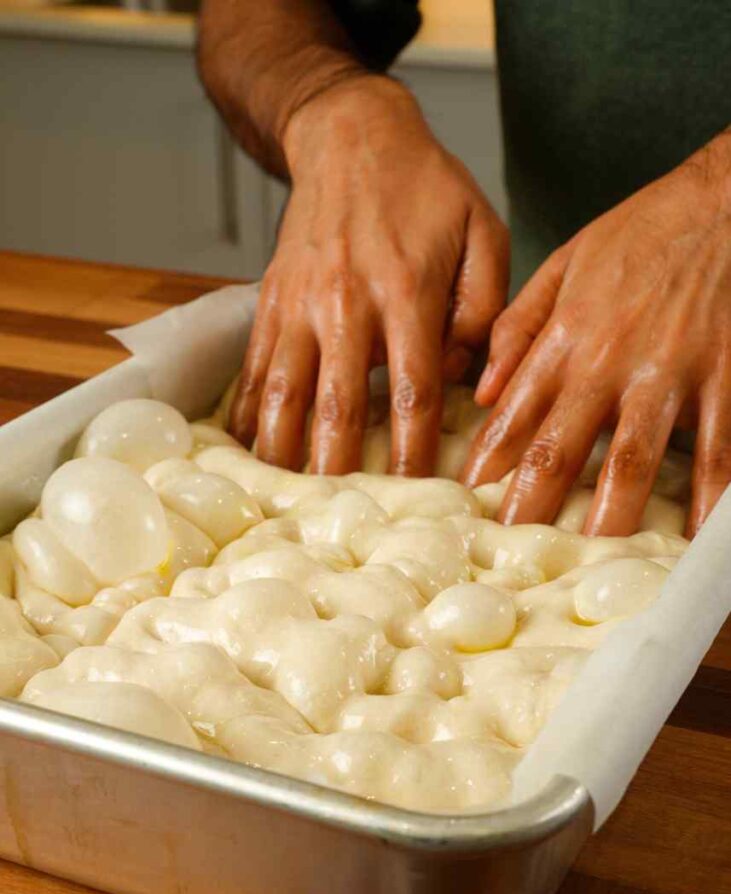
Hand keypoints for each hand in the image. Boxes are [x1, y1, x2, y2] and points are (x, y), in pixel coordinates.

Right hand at [228, 76, 507, 475]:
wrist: (350, 138)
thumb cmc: (426, 189)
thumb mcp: (483, 231)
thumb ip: (484, 308)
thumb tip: (465, 377)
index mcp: (406, 291)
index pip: (413, 390)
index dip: (417, 451)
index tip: (422, 497)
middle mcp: (346, 304)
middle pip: (338, 405)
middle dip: (341, 470)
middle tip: (345, 522)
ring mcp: (299, 305)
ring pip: (283, 394)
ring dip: (283, 454)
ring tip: (285, 501)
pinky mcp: (270, 303)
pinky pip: (253, 369)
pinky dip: (248, 414)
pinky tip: (248, 451)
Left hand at [461, 132, 730, 536]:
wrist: (723, 200)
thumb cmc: (642, 231)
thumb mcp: (564, 263)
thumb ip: (519, 326)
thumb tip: (482, 389)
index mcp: (566, 337)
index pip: (515, 415)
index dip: (488, 464)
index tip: (468, 505)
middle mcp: (609, 363)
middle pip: (562, 448)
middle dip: (533, 505)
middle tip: (514, 552)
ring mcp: (668, 374)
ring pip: (632, 457)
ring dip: (610, 513)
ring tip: (592, 558)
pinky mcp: (722, 377)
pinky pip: (715, 447)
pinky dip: (708, 493)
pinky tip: (696, 532)